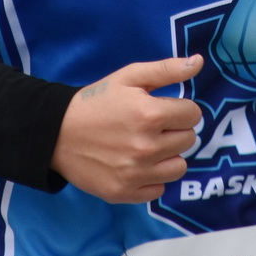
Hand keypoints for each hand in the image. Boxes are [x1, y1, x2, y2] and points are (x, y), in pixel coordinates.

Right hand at [51, 56, 204, 202]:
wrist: (57, 132)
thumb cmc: (97, 101)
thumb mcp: (129, 77)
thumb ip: (167, 69)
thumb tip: (199, 62)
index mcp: (150, 115)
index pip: (193, 114)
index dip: (180, 109)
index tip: (163, 109)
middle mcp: (147, 147)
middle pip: (189, 140)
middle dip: (175, 130)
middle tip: (153, 126)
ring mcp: (136, 174)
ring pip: (179, 167)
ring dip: (169, 156)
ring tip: (149, 146)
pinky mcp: (125, 193)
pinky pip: (159, 189)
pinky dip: (152, 177)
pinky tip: (137, 164)